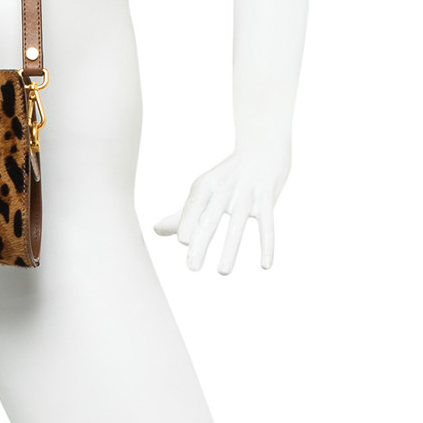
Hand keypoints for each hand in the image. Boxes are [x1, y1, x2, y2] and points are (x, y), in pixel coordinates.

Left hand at [153, 139, 290, 272]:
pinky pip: (267, 224)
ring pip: (237, 224)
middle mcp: (225, 187)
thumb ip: (183, 213)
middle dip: (201, 241)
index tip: (181, 242)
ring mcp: (247, 192)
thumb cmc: (228, 177)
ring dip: (230, 249)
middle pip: (211, 217)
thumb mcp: (205, 189)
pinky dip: (266, 245)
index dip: (187, 221)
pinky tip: (265, 266)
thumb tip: (155, 230)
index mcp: (206, 184)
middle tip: (192, 268)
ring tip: (222, 272)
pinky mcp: (267, 199)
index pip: (194, 205)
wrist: (263, 149)